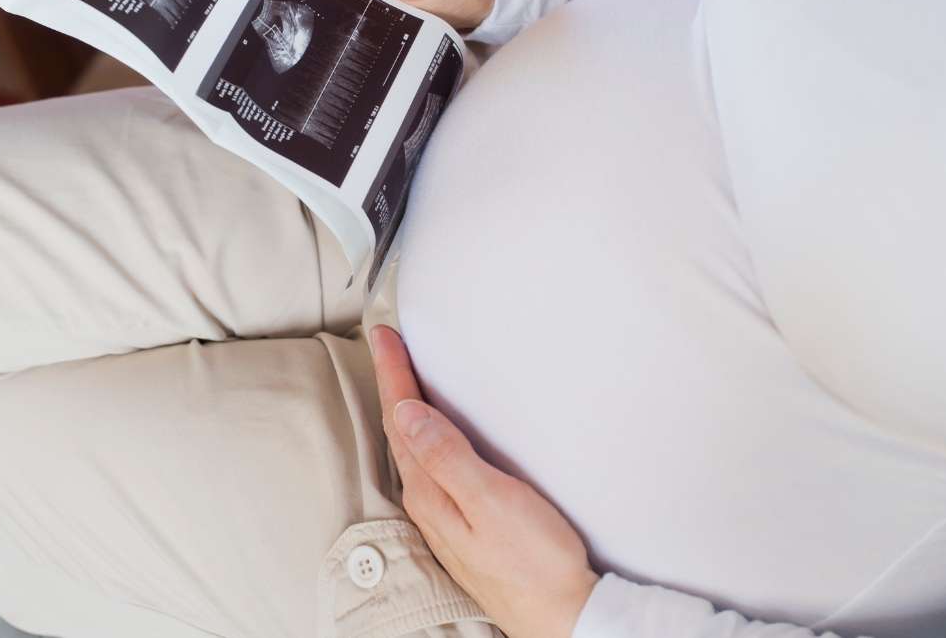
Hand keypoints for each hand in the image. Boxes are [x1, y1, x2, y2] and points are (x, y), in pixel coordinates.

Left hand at [368, 325, 599, 637]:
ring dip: (406, 409)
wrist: (562, 616)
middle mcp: (429, 505)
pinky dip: (425, 436)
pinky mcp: (464, 525)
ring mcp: (445, 518)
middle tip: (385, 343)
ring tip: (401, 377)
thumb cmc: (537, 563)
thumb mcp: (494, 502)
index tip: (383, 334)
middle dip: (392, 383)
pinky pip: (431, 467)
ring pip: (413, 450)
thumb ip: (448, 456)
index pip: (402, 419)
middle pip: (401, 430)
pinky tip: (432, 435)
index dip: (393, 373)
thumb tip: (408, 414)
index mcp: (431, 492)